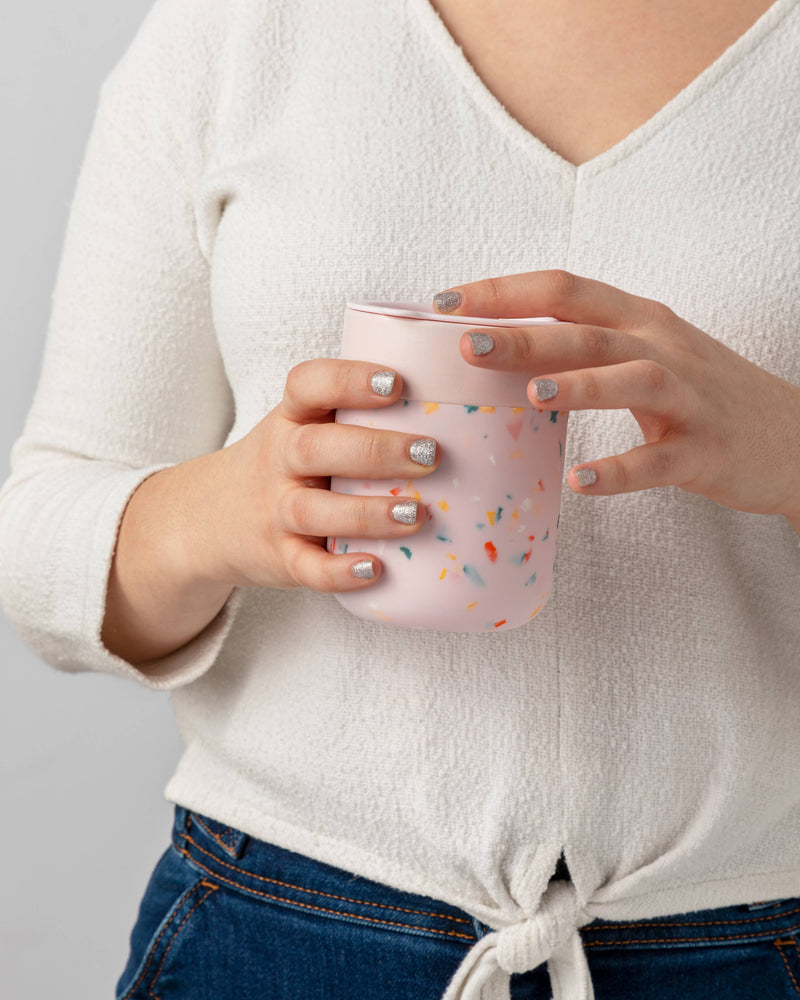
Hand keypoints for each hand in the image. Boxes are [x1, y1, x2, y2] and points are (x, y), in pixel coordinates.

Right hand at [205, 359, 440, 591]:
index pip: (307, 385)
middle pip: (316, 448)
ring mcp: (276, 511)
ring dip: (367, 514)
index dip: (348, 380)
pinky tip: (376, 569)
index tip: (395, 383)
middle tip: (431, 454)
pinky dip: (339, 573)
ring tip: (415, 514)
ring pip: (313, 511)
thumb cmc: (290, 464)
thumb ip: (360, 418)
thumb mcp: (307, 428)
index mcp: (292, 418)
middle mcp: (279, 459)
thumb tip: (463, 410)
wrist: (215, 517)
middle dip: (376, 451)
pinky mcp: (281, 557)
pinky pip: (306, 568)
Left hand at [433, 270, 799, 532]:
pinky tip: (581, 482)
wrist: (789, 435)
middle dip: (526, 334)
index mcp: (639, 320)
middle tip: (466, 343)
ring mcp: (689, 398)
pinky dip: (620, 470)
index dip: (507, 291)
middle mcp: (663, 347)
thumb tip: (500, 344)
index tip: (446, 301)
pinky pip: (659, 461)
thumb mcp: (645, 352)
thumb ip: (584, 344)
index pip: (567, 289)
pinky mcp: (705, 450)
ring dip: (580, 385)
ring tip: (530, 394)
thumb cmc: (699, 393)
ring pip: (632, 379)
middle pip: (589, 331)